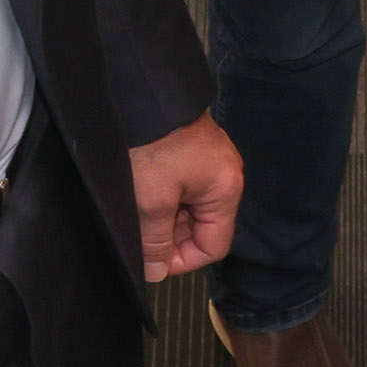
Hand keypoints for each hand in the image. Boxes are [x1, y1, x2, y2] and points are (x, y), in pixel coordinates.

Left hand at [127, 111, 243, 280]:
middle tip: (142, 232)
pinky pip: (184, 186)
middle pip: (202, 227)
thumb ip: (155, 241)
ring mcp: (212, 160)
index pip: (214, 247)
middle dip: (170, 235)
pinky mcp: (195, 149)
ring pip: (189, 207)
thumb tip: (156, 271)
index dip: (183, 260)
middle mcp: (226, 175)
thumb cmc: (153, 142)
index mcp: (226, 189)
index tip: (154, 261)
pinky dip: (164, 195)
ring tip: (140, 206)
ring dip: (165, 215)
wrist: (144, 95)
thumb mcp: (152, 201)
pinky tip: (144, 189)